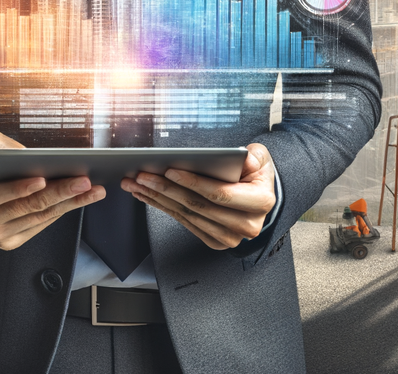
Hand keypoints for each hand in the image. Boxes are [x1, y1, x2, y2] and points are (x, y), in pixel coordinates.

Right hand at [0, 130, 104, 250]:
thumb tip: (29, 157)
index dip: (19, 189)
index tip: (43, 179)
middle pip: (23, 208)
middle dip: (57, 194)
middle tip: (83, 182)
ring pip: (36, 218)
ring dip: (67, 204)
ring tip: (91, 190)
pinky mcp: (9, 240)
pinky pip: (39, 226)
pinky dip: (60, 212)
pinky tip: (78, 200)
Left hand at [121, 142, 277, 250]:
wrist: (259, 194)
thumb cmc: (256, 173)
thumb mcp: (260, 158)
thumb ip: (253, 156)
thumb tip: (240, 157)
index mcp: (260, 202)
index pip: (220, 194)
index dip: (193, 183)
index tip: (169, 170)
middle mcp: (246, 224)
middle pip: (198, 206)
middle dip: (166, 189)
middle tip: (143, 176)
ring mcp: (229, 236)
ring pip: (187, 215)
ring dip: (158, 199)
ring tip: (137, 183)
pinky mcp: (214, 240)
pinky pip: (184, 222)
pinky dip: (163, 207)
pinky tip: (147, 195)